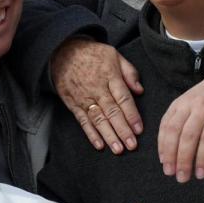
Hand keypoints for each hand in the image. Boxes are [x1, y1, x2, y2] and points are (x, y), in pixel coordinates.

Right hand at [51, 38, 143, 153]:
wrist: (63, 52)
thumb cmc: (93, 54)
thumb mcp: (114, 55)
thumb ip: (129, 72)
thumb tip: (140, 90)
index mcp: (110, 76)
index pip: (123, 98)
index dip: (132, 115)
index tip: (139, 129)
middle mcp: (97, 89)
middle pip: (112, 112)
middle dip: (122, 130)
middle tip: (132, 145)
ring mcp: (84, 98)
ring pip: (98, 119)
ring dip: (108, 136)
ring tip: (118, 150)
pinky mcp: (73, 104)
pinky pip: (83, 121)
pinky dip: (91, 134)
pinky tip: (99, 145)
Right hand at [157, 62, 203, 182]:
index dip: (202, 158)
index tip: (200, 175)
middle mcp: (203, 104)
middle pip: (188, 134)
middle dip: (183, 159)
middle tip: (181, 178)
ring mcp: (187, 101)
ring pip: (173, 128)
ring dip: (168, 151)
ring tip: (169, 170)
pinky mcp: (177, 102)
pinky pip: (165, 122)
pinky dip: (162, 140)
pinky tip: (163, 155)